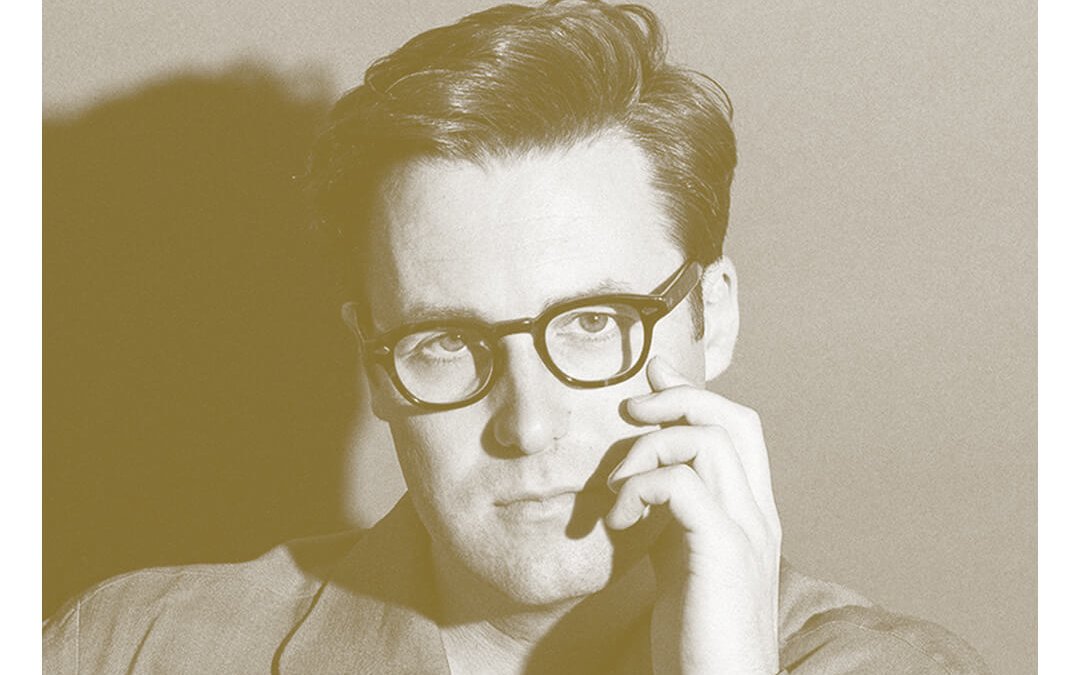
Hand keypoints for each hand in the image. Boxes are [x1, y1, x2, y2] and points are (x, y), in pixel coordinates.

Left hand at [605, 357, 782, 674]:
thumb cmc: (695, 638)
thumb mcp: (677, 562)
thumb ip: (667, 517)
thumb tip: (638, 478)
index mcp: (749, 513)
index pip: (737, 429)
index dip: (694, 395)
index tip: (651, 379)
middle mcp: (758, 514)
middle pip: (733, 419)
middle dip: (678, 397)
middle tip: (629, 409)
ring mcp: (746, 530)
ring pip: (707, 441)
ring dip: (648, 448)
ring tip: (615, 487)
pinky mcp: (724, 550)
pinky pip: (682, 484)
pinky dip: (640, 487)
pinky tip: (618, 521)